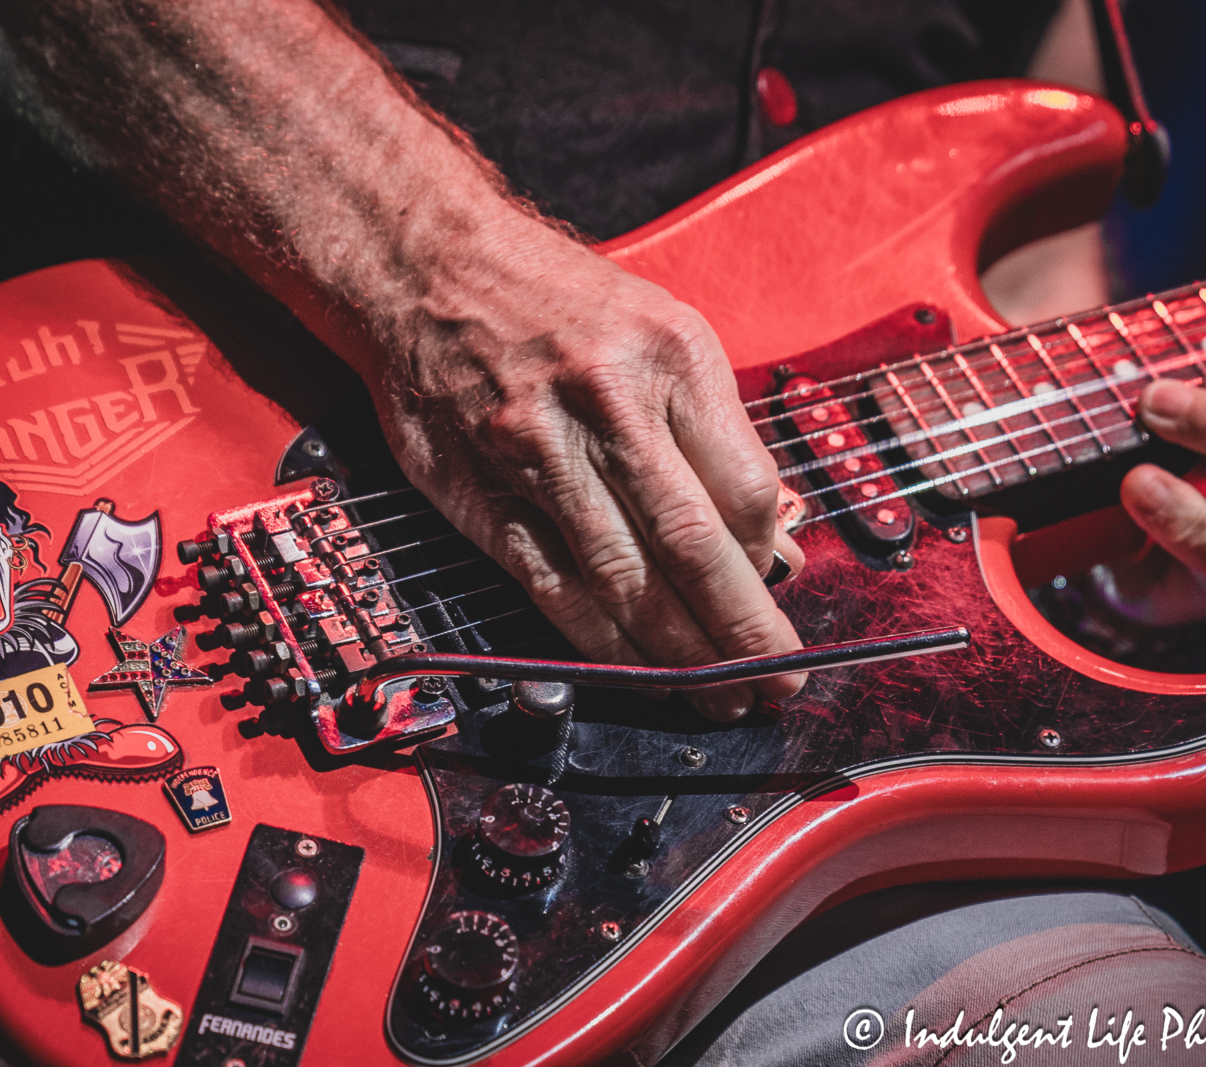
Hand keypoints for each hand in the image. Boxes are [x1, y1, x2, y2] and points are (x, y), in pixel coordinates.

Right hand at [371, 217, 804, 718]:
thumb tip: (767, 538)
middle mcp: (608, 404)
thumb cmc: (556, 303)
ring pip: (625, 580)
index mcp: (670, 357)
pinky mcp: (485, 498)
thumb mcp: (659, 331)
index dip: (767, 557)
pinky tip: (640, 672)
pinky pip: (555, 588)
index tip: (778, 589)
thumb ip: (712, 431)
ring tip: (719, 696)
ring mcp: (539, 454)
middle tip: (777, 684)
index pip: (744, 487)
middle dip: (744, 632)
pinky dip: (604, 641)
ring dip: (680, 655)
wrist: (427, 270)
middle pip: (693, 546)